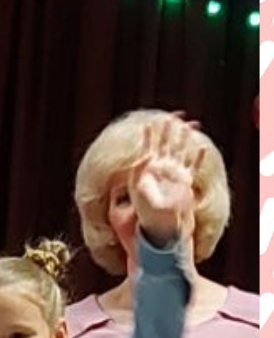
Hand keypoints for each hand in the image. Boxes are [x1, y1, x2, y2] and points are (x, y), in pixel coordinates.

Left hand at [127, 113, 200, 247]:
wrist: (157, 219)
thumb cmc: (143, 204)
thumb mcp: (136, 185)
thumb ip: (139, 168)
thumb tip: (146, 154)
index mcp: (148, 168)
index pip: (148, 147)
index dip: (149, 136)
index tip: (149, 123)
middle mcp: (162, 167)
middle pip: (165, 146)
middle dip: (167, 132)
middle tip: (169, 118)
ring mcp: (175, 172)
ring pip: (180, 152)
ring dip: (183, 140)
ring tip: (186, 127)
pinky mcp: (186, 181)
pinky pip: (194, 166)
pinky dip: (198, 157)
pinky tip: (202, 147)